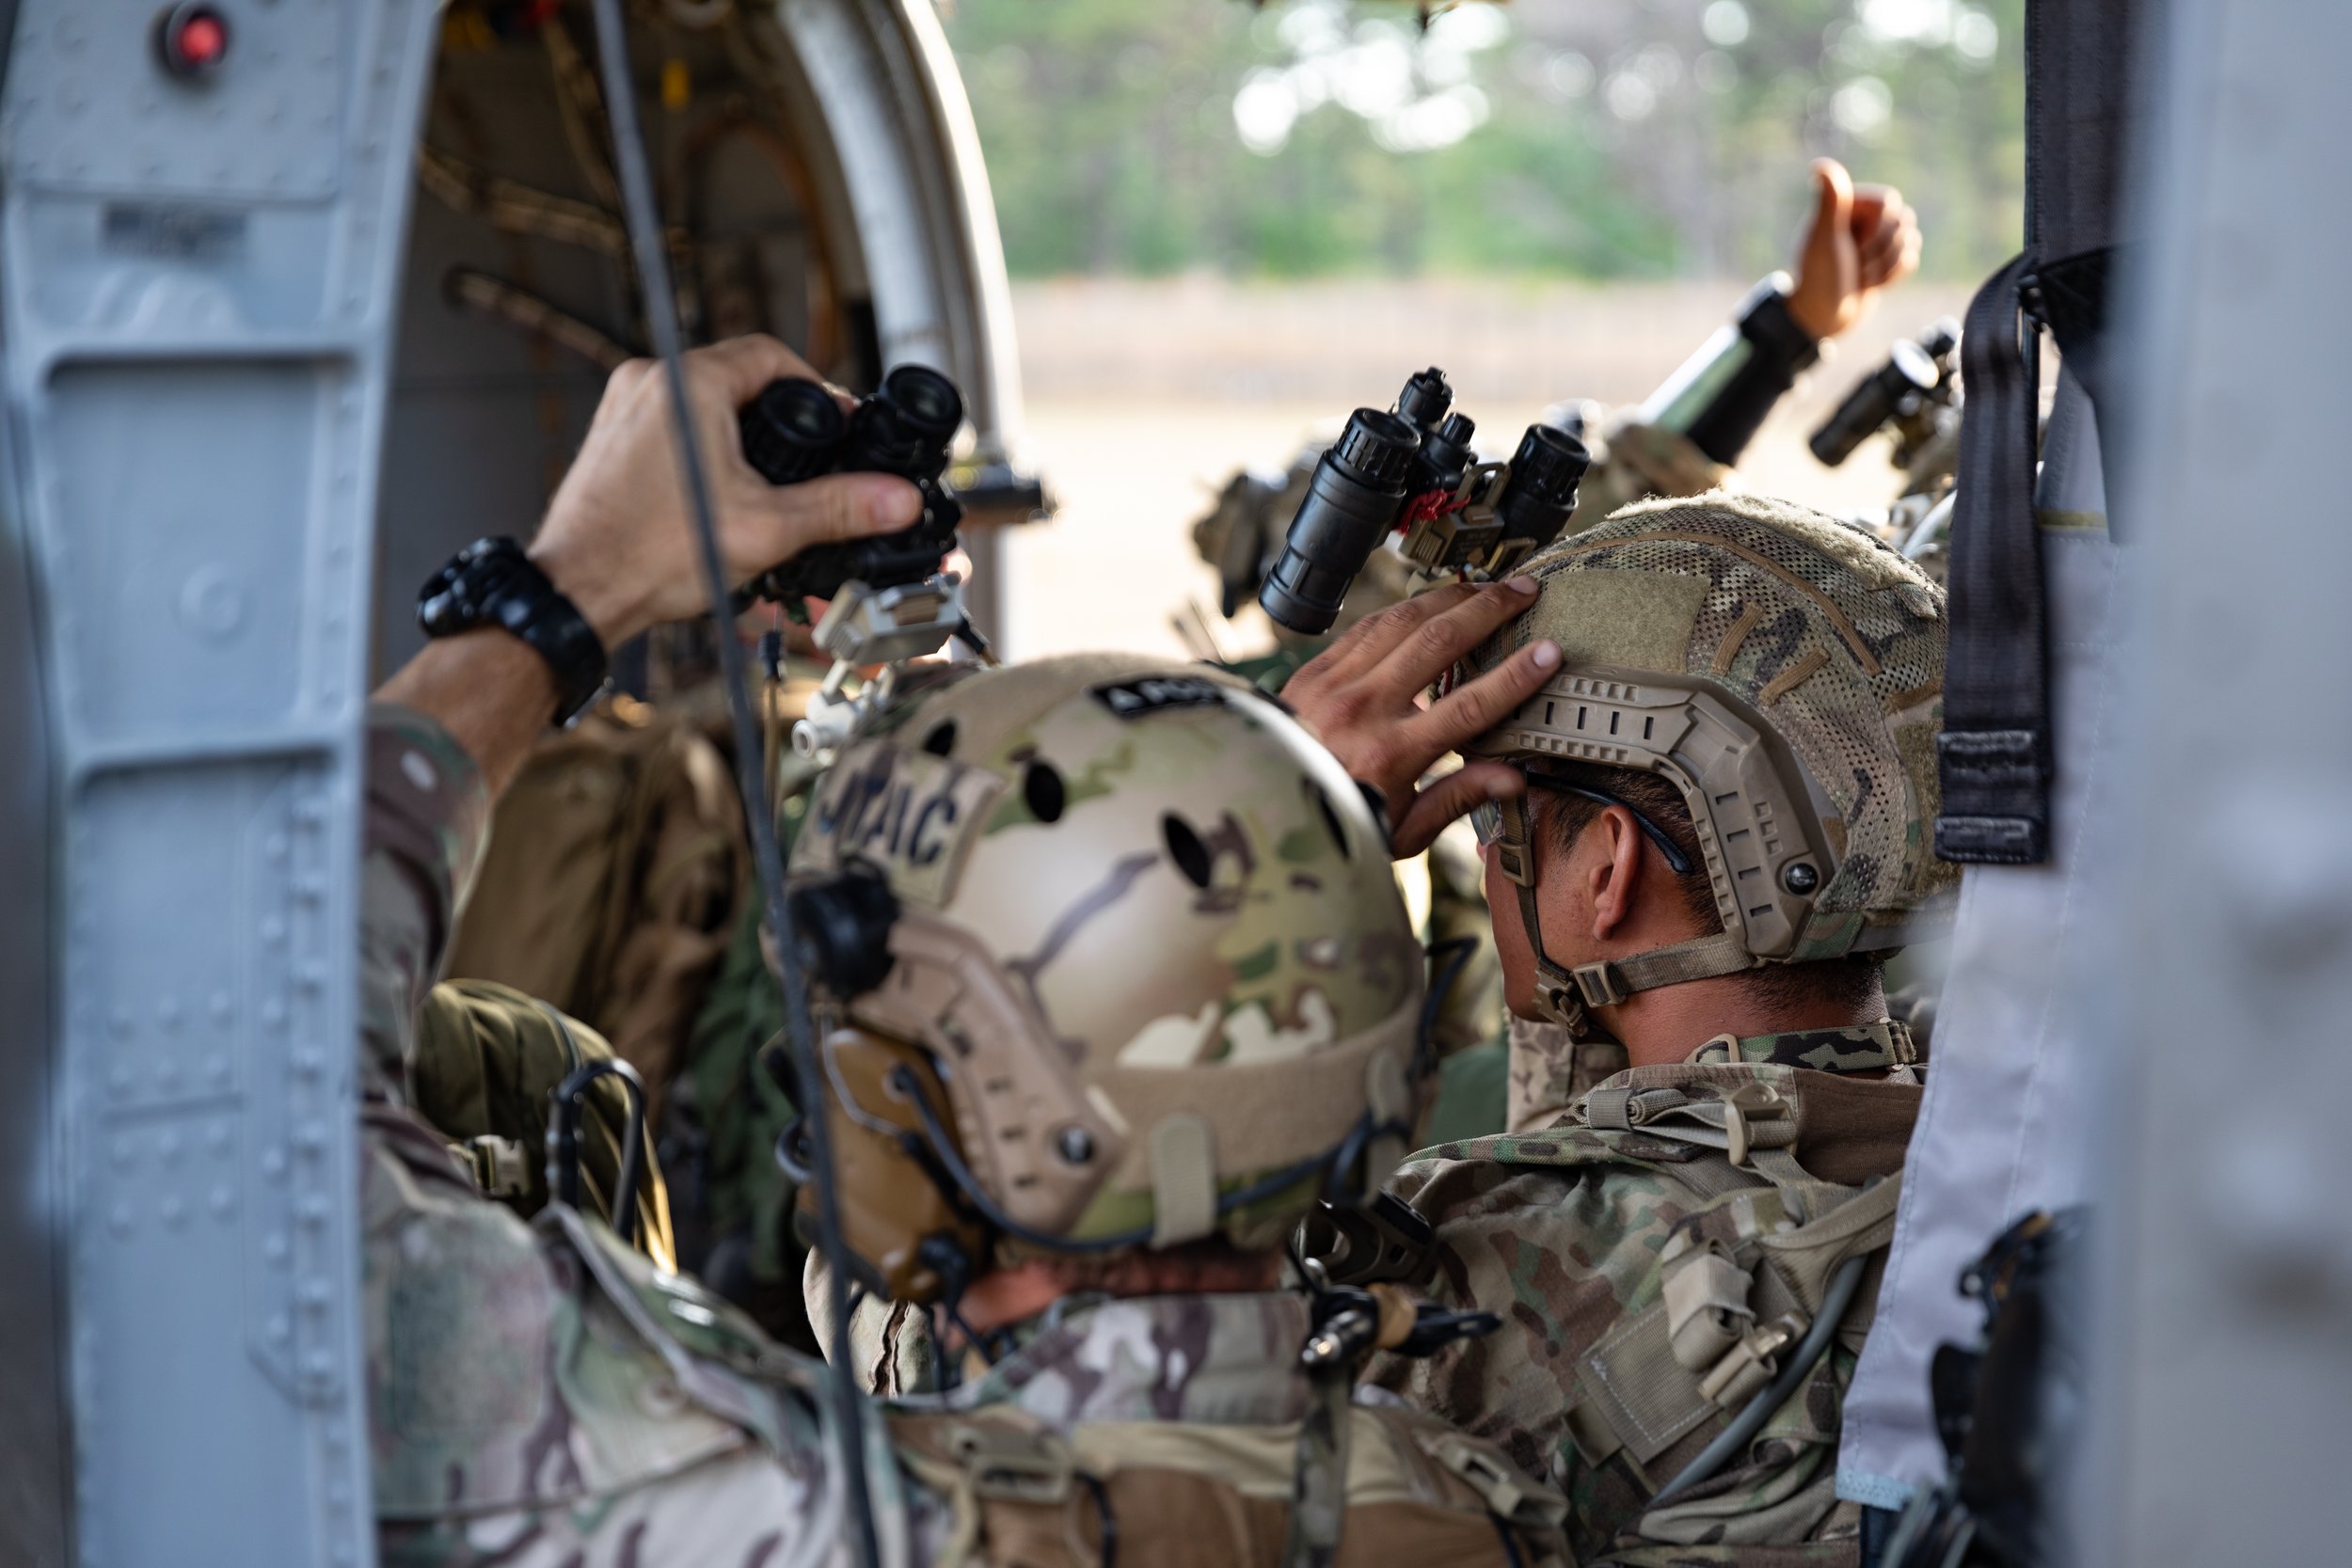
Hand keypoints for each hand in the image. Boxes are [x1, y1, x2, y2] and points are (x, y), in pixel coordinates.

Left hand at [527, 335, 923, 645]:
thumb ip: (838, 507)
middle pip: (738, 376)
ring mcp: (624, 406)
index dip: (815, 387)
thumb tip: (894, 498)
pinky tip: (721, 490)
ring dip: (742, 432)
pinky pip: (674, 421)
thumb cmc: (649, 557)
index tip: (838, 422)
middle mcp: (650, 382)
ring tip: (767, 481)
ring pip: (705, 400)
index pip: (771, 356)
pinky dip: (706, 444)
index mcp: (690, 385)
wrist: (577, 592)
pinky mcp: (611, 436)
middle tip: (811, 458)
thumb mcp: (766, 529)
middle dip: (781, 416)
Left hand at [1282, 579, 1560, 857]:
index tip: (1549, 654)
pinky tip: (1432, 602)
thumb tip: (1514, 778)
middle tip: (1527, 592)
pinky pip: (1367, 626)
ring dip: (1450, 597)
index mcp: (1390, 756)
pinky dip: (1405, 610)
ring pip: (1401, 621)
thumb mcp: (1401, 828)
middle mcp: (1362, 710)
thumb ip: (1458, 796)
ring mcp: (1334, 683)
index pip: (1467, 708)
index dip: (1514, 678)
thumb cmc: (1336, 820)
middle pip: (1438, 644)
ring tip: (1488, 586)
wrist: (1261, 804)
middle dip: (1490, 611)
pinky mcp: (1314, 669)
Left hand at [1786, 159, 1922, 341]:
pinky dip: (1892, 276)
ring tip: (1860, 278)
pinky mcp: (1884, 259)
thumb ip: (1829, 202)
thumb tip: (1819, 165)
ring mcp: (1875, 238)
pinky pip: (1910, 259)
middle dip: (1882, 251)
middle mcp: (1863, 217)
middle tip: (1855, 267)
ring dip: (1886, 267)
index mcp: (1849, 204)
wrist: (1823, 317)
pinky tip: (1870, 284)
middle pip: (1904, 221)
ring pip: (1911, 240)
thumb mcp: (1824, 239)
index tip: (1853, 248)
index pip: (1890, 202)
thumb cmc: (1819, 277)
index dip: (1878, 230)